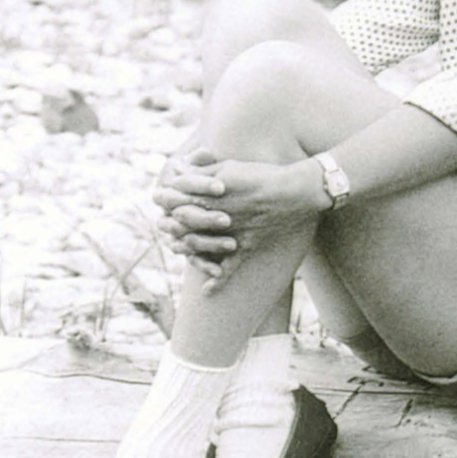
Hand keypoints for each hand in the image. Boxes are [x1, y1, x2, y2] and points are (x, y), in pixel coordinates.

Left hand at [157, 150, 324, 284]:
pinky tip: (206, 292)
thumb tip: (180, 169)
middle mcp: (219, 216)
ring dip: (186, 249)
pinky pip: (231, 267)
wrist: (295, 190)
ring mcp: (233, 234)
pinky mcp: (248, 246)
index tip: (161, 200)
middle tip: (164, 225)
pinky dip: (218, 281)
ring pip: (202, 247)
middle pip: (184, 224)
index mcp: (213, 194)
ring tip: (177, 247)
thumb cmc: (263, 174)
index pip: (178, 200)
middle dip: (171, 224)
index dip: (165, 200)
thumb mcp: (230, 166)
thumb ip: (203, 168)